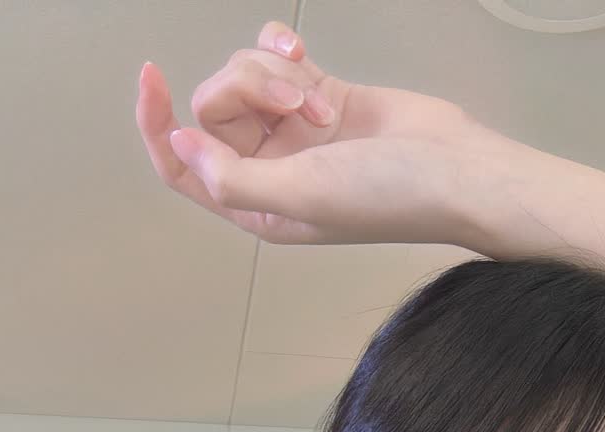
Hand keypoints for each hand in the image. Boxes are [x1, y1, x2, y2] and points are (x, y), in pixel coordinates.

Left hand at [136, 20, 481, 245]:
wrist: (453, 170)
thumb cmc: (386, 198)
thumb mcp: (299, 197)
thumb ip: (231, 177)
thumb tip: (180, 146)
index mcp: (255, 206)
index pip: (182, 166)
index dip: (157, 125)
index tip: (151, 76)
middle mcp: (269, 169)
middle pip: (216, 106)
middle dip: (251, 88)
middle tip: (300, 103)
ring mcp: (293, 131)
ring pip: (247, 74)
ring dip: (282, 76)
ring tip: (326, 104)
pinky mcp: (319, 95)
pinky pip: (276, 55)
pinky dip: (288, 51)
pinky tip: (311, 64)